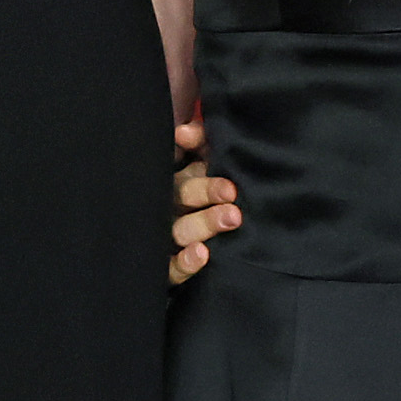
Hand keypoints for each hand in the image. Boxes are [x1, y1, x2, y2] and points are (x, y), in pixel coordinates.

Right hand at [168, 117, 240, 288]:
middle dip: (208, 192)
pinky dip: (185, 262)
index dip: (200, 160)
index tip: (222, 167)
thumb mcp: (200, 167)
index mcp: (178, 183)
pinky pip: (172, 268)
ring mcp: (166, 239)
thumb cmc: (201, 203)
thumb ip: (199, 144)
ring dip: (204, 223)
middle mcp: (170, 208)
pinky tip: (202, 255)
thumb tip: (185, 131)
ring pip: (181, 229)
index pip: (187, 166)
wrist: (187, 254)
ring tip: (231, 218)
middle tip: (233, 194)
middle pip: (183, 195)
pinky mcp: (166, 269)